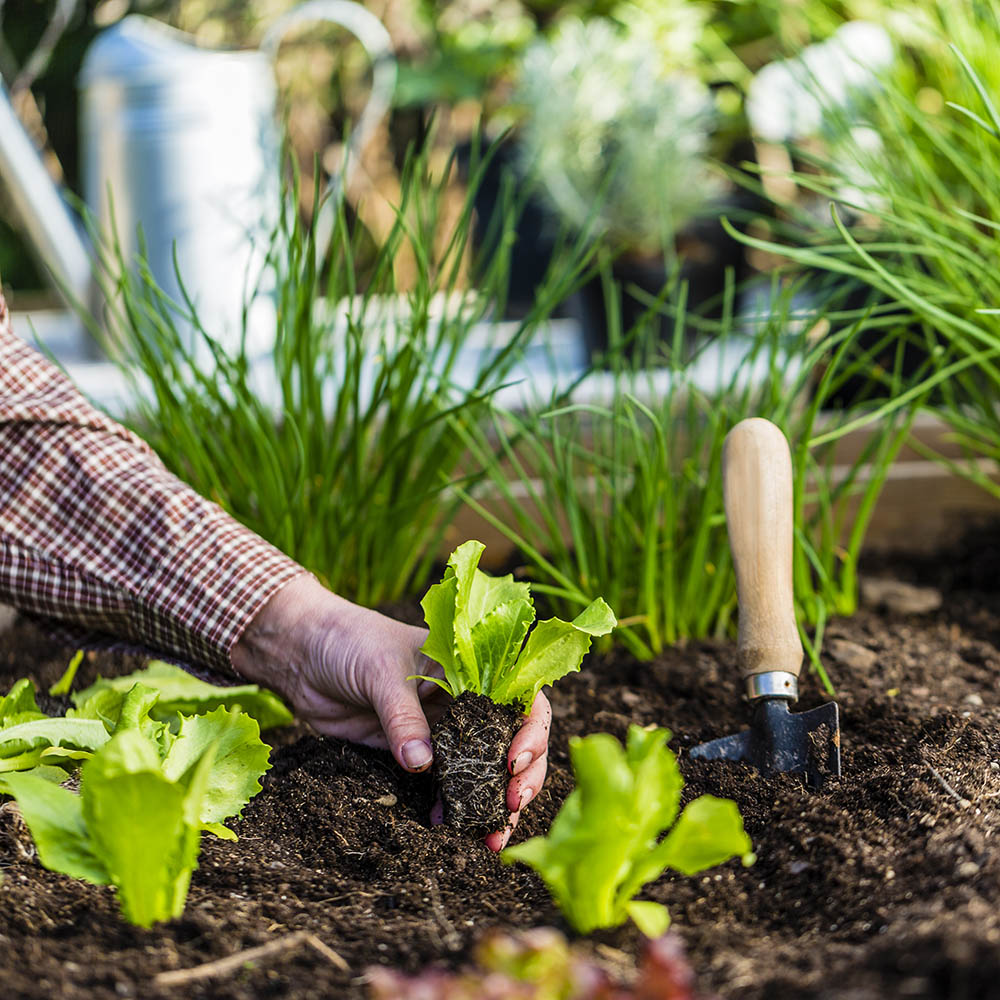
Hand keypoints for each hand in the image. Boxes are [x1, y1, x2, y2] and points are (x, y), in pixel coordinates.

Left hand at [231, 574, 549, 849]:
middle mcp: (465, 701)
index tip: (515, 761)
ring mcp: (442, 730)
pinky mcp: (413, 754)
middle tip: (513, 806)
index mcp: (472, 667)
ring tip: (493, 837)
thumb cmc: (350, 640)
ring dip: (492, 802)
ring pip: (482, 769)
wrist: (304, 653)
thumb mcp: (381, 670)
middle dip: (521, 777)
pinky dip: (451, 807)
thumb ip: (403, 716)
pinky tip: (450, 827)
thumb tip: (422, 765)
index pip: (520, 698)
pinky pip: (443, 785)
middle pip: (512, 740)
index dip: (530, 730)